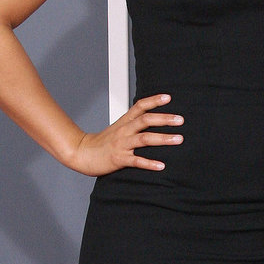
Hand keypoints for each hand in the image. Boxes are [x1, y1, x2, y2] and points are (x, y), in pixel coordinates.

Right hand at [68, 94, 182, 175]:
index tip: (168, 98)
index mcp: (124, 121)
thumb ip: (133, 122)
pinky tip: (161, 166)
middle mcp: (124, 131)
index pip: (140, 106)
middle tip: (181, 120)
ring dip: (163, 139)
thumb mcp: (118, 127)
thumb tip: (153, 118)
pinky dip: (149, 163)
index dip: (154, 101)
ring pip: (144, 139)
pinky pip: (136, 161)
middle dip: (164, 119)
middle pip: (145, 120)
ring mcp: (122, 144)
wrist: (82, 153)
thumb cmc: (103, 142)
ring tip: (179, 139)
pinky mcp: (119, 159)